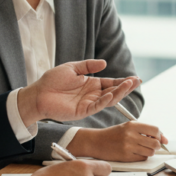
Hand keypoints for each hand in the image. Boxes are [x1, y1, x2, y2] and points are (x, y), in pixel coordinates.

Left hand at [17, 60, 139, 125]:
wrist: (38, 93)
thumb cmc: (52, 81)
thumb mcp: (72, 68)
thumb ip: (88, 66)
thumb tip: (105, 63)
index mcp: (91, 84)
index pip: (111, 83)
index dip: (123, 81)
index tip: (135, 78)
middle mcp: (92, 95)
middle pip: (113, 91)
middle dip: (126, 87)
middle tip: (137, 81)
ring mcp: (88, 104)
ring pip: (108, 99)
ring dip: (119, 93)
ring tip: (129, 85)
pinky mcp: (82, 111)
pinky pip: (97, 106)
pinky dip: (105, 100)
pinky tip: (112, 93)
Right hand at [71, 122, 167, 161]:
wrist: (96, 142)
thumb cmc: (113, 134)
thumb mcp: (128, 127)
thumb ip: (145, 131)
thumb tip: (164, 139)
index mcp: (132, 125)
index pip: (155, 130)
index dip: (160, 135)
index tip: (160, 139)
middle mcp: (131, 135)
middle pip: (155, 143)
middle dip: (156, 145)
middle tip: (151, 145)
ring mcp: (128, 146)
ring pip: (150, 152)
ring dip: (149, 152)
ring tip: (142, 148)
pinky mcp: (126, 157)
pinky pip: (142, 158)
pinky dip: (142, 157)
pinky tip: (135, 153)